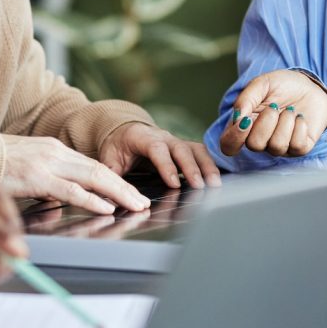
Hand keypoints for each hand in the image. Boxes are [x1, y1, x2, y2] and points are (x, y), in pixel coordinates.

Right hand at [1, 134, 149, 212]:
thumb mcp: (28, 169)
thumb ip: (48, 181)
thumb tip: (62, 197)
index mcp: (55, 150)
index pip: (93, 165)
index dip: (116, 181)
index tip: (130, 193)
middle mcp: (56, 153)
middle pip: (101, 170)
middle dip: (125, 187)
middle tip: (143, 201)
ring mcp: (48, 163)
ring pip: (94, 177)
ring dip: (119, 193)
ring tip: (136, 205)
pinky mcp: (37, 177)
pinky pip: (71, 190)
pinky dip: (93, 199)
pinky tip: (107, 208)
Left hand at [98, 122, 220, 188]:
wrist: (124, 130)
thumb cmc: (117, 146)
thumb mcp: (108, 159)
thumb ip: (110, 175)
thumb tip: (108, 197)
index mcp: (143, 138)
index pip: (157, 150)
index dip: (166, 166)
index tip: (173, 184)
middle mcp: (163, 137)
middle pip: (181, 149)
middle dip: (192, 168)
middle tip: (200, 186)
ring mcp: (177, 141)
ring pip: (196, 150)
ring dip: (207, 167)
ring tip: (216, 185)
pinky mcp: (185, 147)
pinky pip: (201, 154)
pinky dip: (211, 166)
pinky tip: (218, 180)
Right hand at [218, 69, 326, 156]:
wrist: (310, 86)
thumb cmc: (282, 86)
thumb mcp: (262, 84)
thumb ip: (246, 99)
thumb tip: (237, 119)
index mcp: (245, 125)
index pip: (229, 145)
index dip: (234, 137)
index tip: (247, 119)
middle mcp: (260, 140)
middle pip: (254, 145)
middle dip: (266, 123)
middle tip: (274, 106)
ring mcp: (280, 146)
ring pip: (277, 146)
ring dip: (285, 122)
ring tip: (290, 110)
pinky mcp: (299, 148)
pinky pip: (297, 146)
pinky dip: (299, 127)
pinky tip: (300, 117)